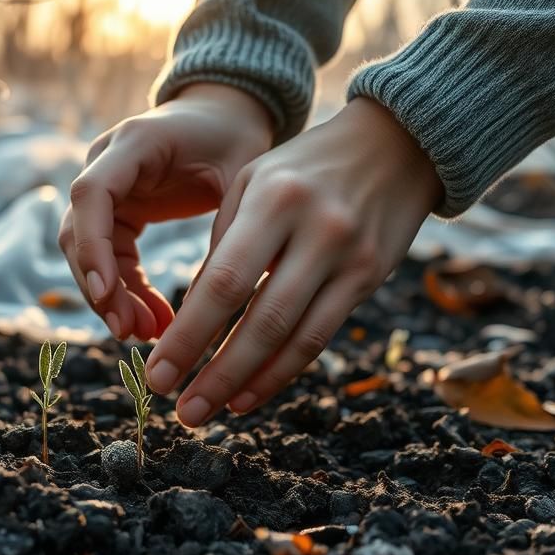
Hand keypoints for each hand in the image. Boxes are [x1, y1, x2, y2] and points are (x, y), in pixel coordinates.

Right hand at [59, 83, 275, 340]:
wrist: (226, 114)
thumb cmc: (237, 137)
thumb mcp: (244, 173)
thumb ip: (227, 222)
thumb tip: (212, 298)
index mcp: (134, 143)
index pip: (91, 193)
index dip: (93, 244)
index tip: (107, 292)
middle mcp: (107, 164)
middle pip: (79, 230)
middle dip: (99, 285)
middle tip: (129, 331)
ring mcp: (108, 190)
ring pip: (88, 252)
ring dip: (111, 296)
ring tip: (146, 333)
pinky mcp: (118, 212)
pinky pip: (111, 259)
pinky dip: (127, 292)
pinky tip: (154, 322)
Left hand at [145, 97, 443, 425]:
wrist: (397, 141)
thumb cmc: (305, 165)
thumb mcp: (253, 180)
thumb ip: (222, 243)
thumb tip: (190, 315)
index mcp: (273, 198)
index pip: (223, 282)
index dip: (189, 335)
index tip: (156, 373)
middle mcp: (316, 230)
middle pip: (261, 321)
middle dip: (215, 374)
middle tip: (180, 413)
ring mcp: (349, 257)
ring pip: (294, 339)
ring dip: (246, 384)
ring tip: (207, 412)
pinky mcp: (371, 278)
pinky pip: (320, 338)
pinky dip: (281, 371)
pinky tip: (248, 394)